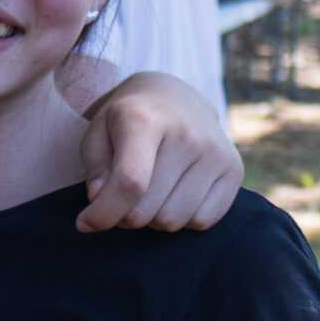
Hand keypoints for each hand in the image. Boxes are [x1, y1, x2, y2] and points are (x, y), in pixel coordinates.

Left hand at [76, 71, 241, 232]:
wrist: (175, 97)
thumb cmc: (127, 121)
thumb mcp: (98, 133)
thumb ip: (95, 168)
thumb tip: (99, 200)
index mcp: (146, 120)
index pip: (130, 182)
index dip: (104, 213)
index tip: (85, 223)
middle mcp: (188, 135)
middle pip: (147, 210)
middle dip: (124, 215)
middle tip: (121, 197)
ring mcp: (216, 153)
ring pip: (173, 221)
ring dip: (153, 218)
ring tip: (149, 192)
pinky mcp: (235, 170)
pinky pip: (201, 222)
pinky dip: (182, 218)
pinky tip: (175, 193)